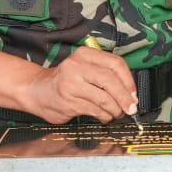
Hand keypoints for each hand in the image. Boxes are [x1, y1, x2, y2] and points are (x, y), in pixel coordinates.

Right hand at [22, 46, 137, 123]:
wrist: (37, 90)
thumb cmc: (65, 81)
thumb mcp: (84, 68)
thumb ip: (105, 75)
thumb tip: (130, 93)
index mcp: (84, 55)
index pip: (115, 63)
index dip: (128, 81)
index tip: (134, 94)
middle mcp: (76, 66)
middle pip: (110, 81)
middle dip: (125, 97)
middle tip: (131, 108)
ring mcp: (71, 84)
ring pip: (104, 98)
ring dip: (115, 109)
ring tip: (116, 113)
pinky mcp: (68, 101)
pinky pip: (95, 110)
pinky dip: (104, 115)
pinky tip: (104, 116)